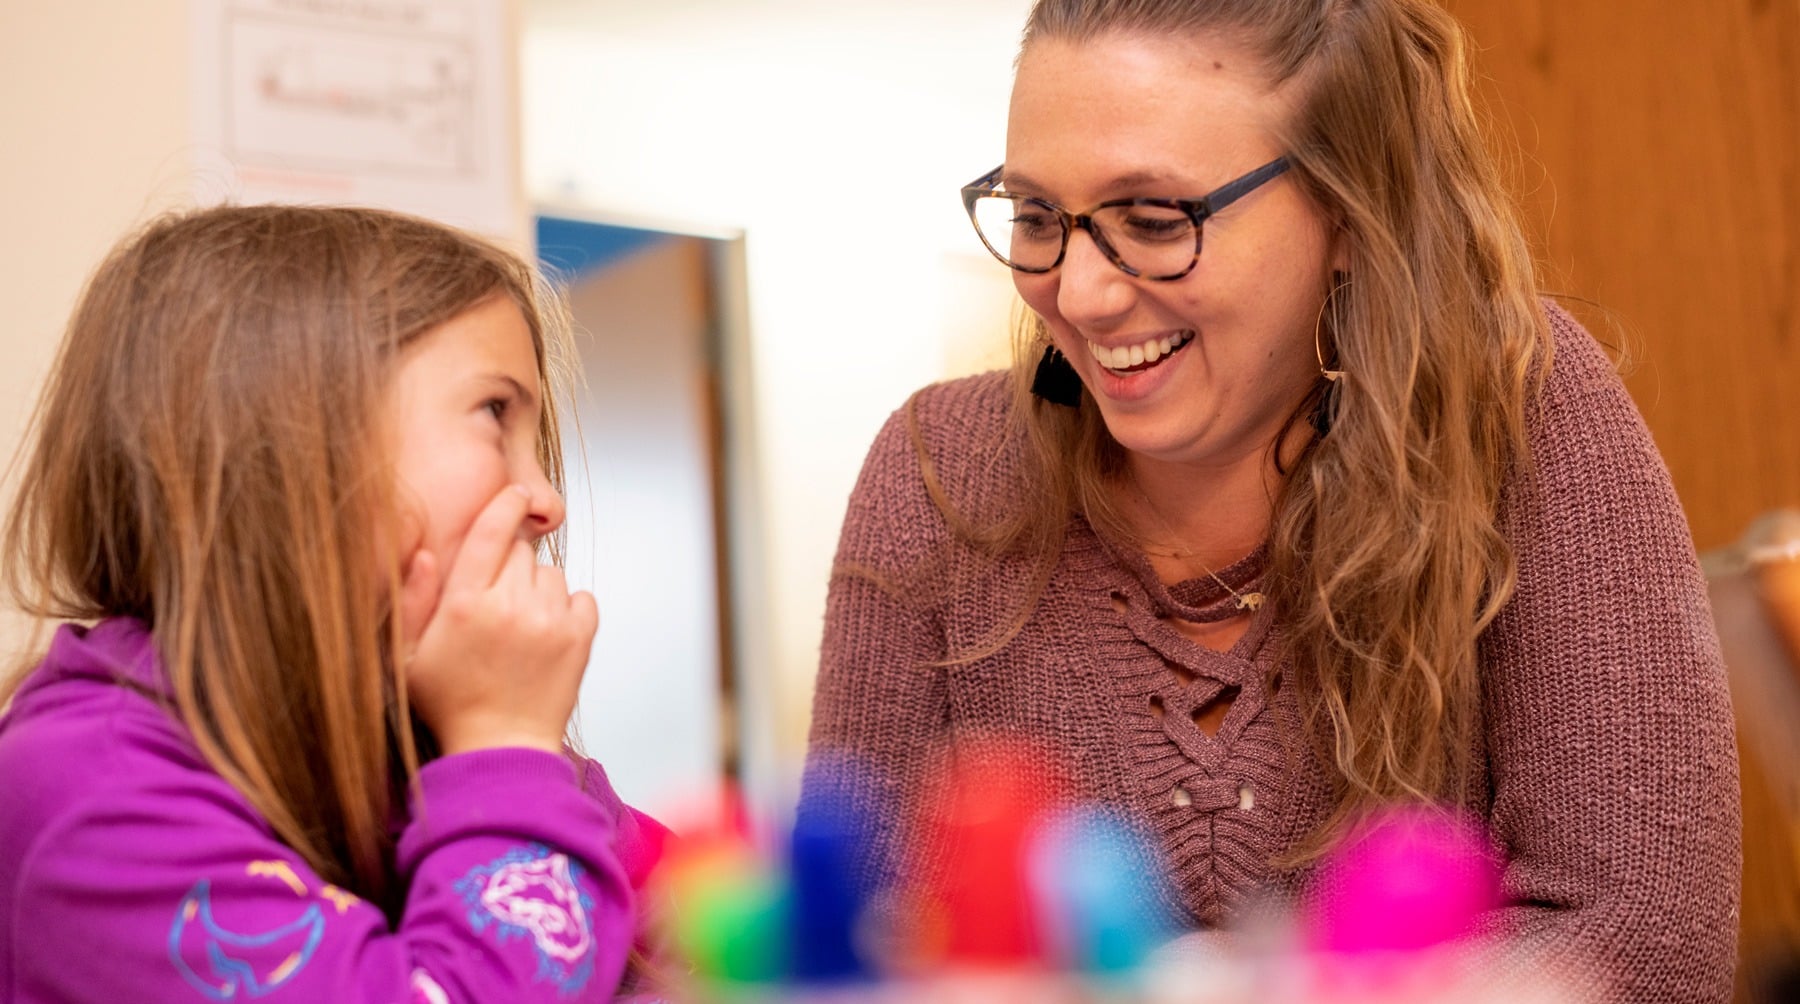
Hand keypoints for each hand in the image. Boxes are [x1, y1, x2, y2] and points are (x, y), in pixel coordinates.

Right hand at [398, 485, 598, 755]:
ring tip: (519, 626)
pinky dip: (568, 610)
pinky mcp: (580, 639)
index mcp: (465, 604)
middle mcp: (510, 606)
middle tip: (496, 602)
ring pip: (551, 574)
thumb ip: (413, 599)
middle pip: (521, 550)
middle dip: (509, 565)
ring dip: (538, 590)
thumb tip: (426, 550)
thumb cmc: (451, 702)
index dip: (504, 505)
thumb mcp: (410, 655)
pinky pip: (583, 598)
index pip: (491, 531)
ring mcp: (549, 622)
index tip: (514, 494)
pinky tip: (546, 634)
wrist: (502, 747)